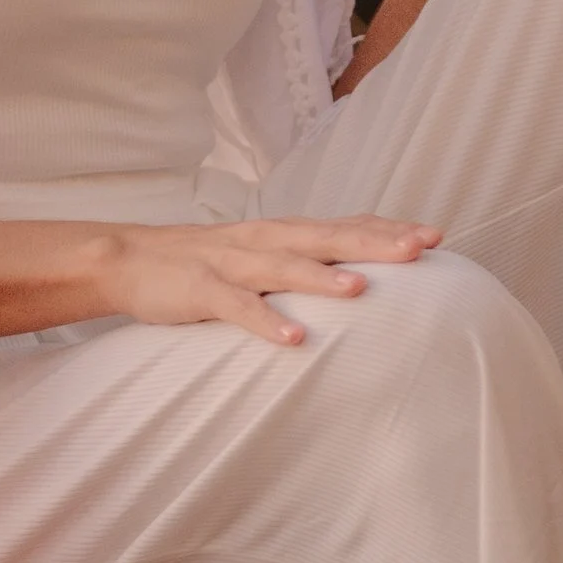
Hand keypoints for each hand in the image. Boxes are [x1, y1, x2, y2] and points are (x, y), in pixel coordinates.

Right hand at [103, 214, 435, 349]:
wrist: (127, 257)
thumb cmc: (202, 262)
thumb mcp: (259, 254)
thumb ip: (302, 259)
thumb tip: (358, 274)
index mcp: (280, 233)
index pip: (343, 224)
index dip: (387, 228)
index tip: (434, 235)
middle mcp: (263, 240)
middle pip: (326, 238)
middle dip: (373, 243)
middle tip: (419, 248)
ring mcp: (231, 263)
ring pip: (283, 268)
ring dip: (322, 278)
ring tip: (361, 290)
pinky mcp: (200, 289)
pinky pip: (236, 307)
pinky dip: (265, 321)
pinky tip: (292, 338)